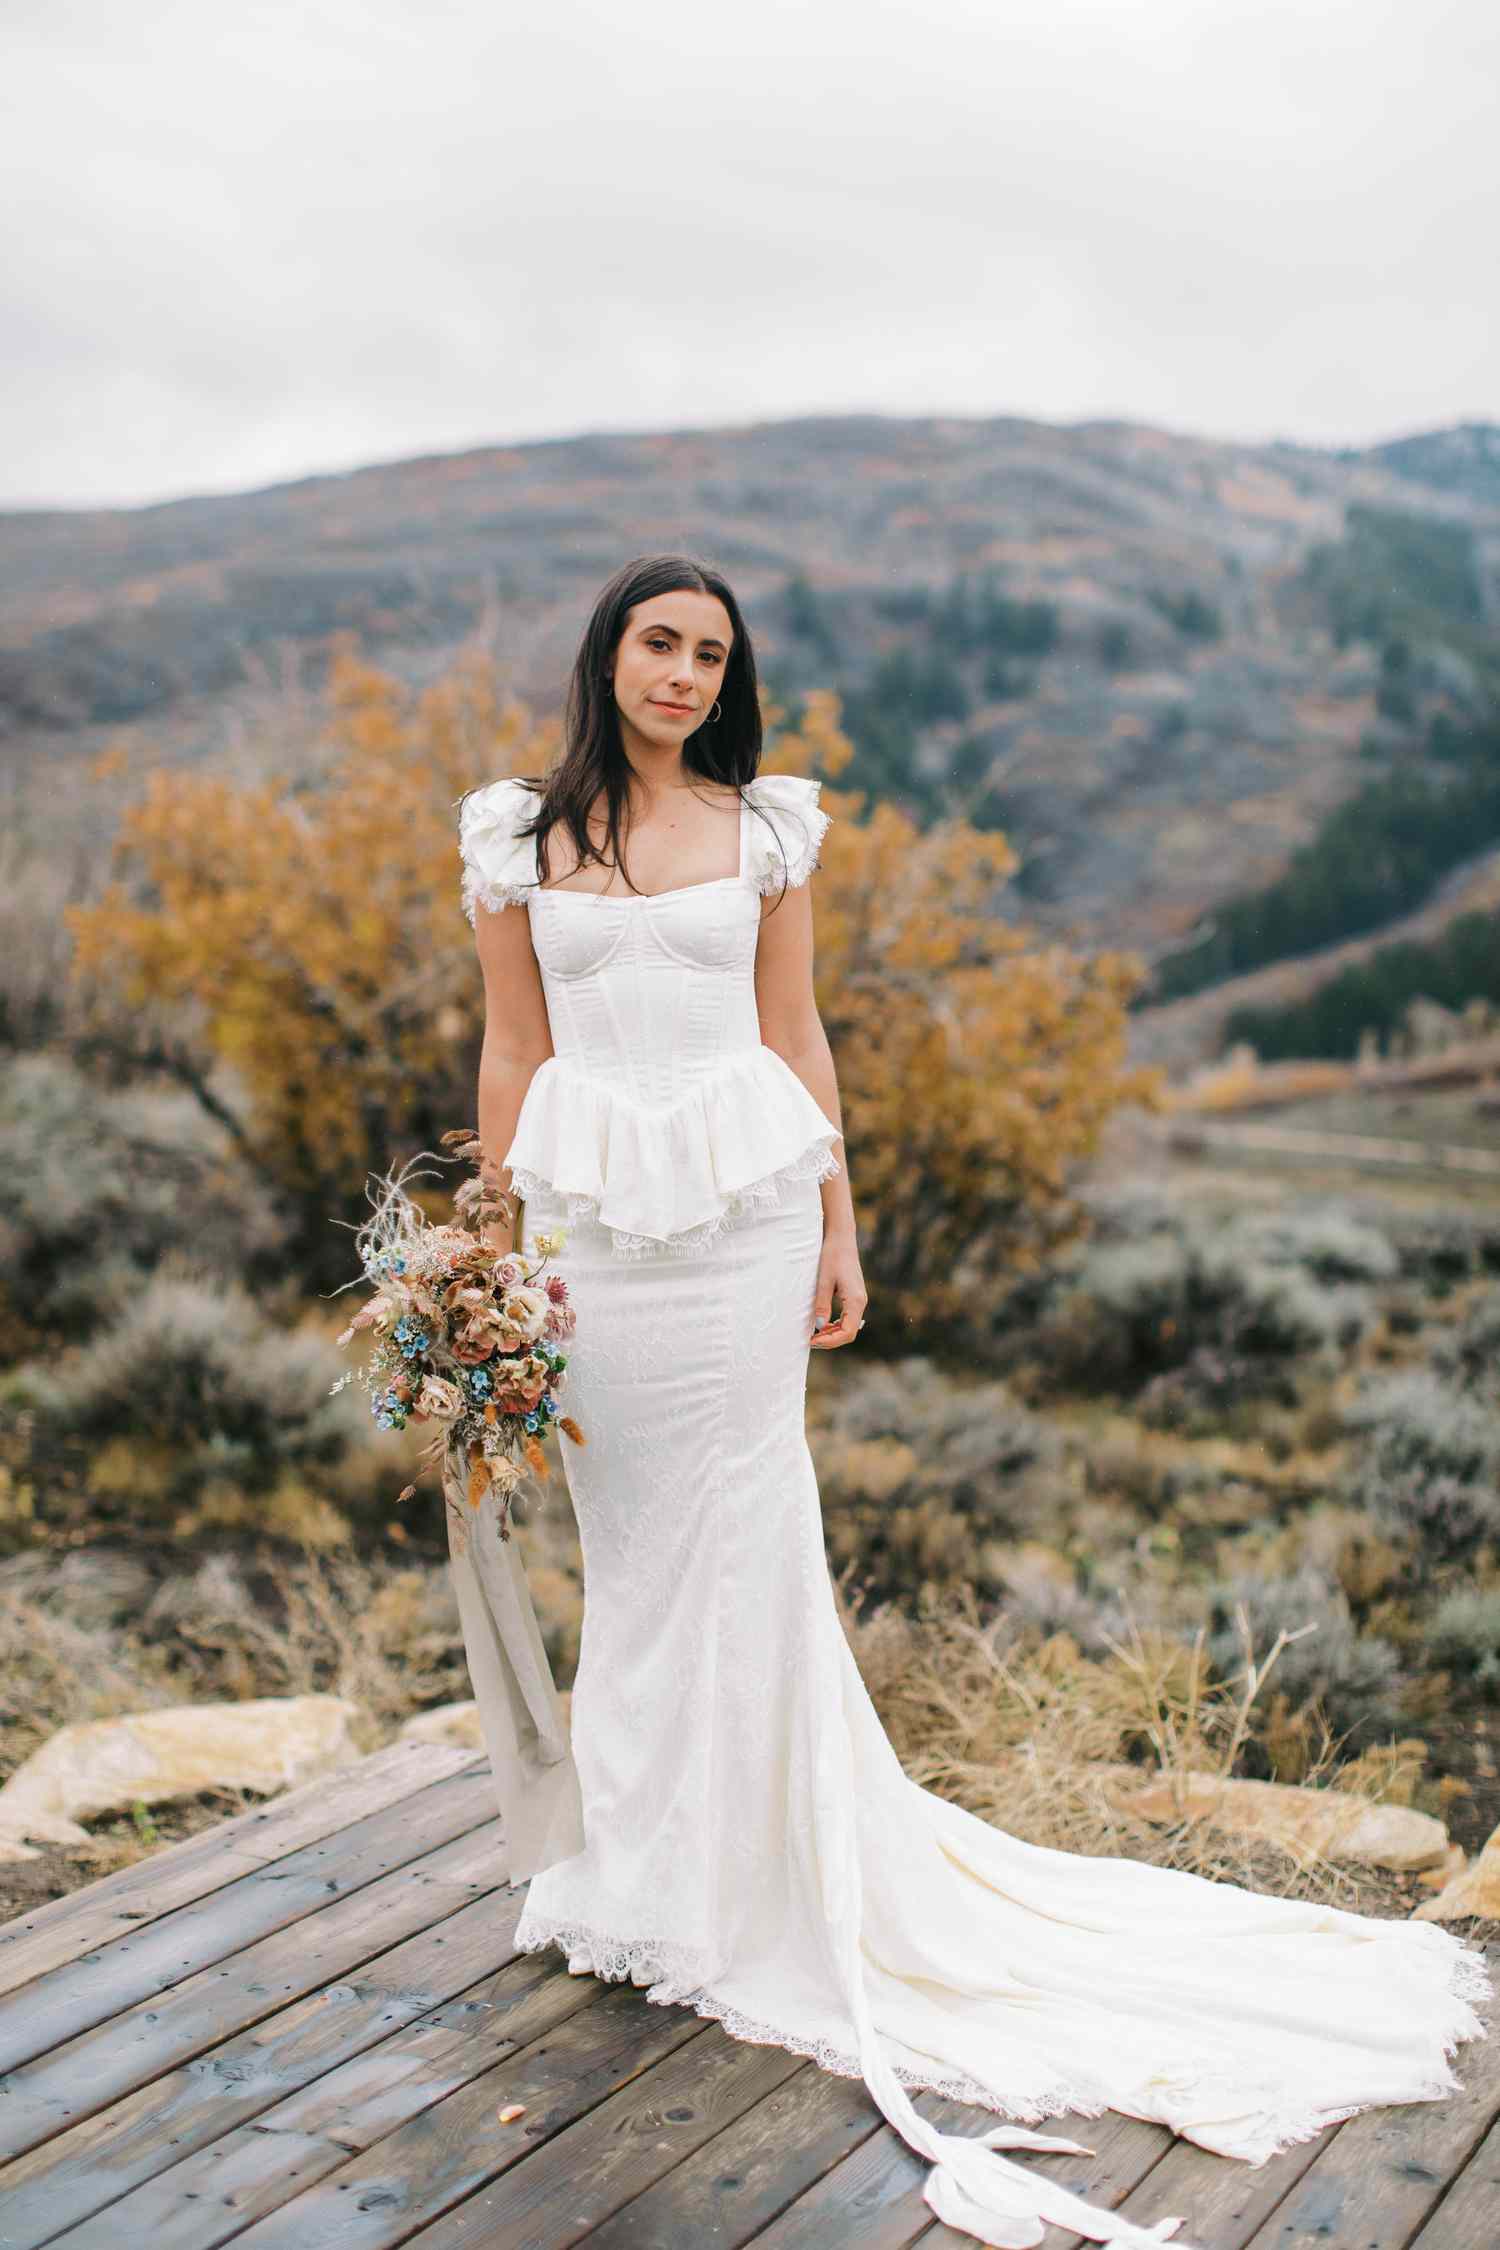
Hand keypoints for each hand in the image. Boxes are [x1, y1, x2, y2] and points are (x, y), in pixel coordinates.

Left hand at [810, 1233, 866, 1348]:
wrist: (842, 1239)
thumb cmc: (832, 1256)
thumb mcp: (824, 1281)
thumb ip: (822, 1305)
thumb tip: (819, 1327)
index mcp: (855, 1300)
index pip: (847, 1332)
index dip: (830, 1341)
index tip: (812, 1341)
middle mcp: (861, 1302)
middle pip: (849, 1333)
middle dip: (831, 1340)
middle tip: (811, 1340)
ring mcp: (859, 1300)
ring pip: (849, 1327)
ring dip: (833, 1334)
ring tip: (814, 1334)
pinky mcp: (854, 1297)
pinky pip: (847, 1318)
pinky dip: (836, 1325)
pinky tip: (822, 1324)